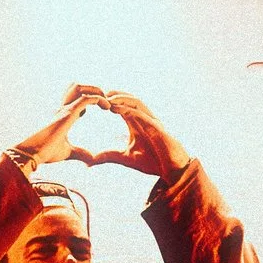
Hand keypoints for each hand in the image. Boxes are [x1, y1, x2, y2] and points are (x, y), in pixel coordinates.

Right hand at [6, 86, 108, 173]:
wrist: (33, 153)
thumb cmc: (45, 152)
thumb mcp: (67, 152)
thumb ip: (79, 152)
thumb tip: (91, 158)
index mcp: (63, 115)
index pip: (78, 99)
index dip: (92, 99)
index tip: (105, 108)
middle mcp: (64, 109)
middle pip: (78, 86)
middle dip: (94, 89)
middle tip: (107, 102)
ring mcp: (65, 109)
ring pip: (81, 87)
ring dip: (96, 90)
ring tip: (108, 102)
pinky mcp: (68, 113)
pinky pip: (86, 98)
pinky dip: (98, 99)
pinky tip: (108, 107)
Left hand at [64, 88, 190, 183]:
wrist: (172, 170)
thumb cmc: (153, 162)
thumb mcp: (126, 158)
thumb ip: (110, 156)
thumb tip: (90, 161)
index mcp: (136, 123)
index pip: (120, 106)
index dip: (107, 102)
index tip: (92, 102)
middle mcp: (144, 118)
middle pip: (127, 99)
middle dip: (113, 95)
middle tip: (97, 93)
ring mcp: (151, 121)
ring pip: (135, 102)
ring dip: (121, 98)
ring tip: (107, 97)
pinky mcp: (157, 127)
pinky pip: (142, 114)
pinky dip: (130, 109)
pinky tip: (118, 108)